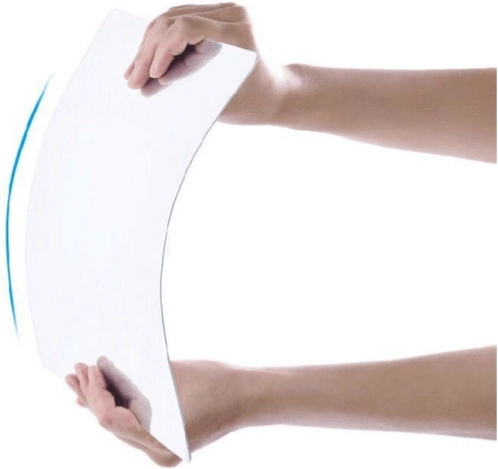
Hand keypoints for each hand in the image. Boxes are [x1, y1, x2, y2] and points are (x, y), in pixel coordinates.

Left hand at [65, 358, 244, 466]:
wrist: (248, 395)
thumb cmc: (217, 382)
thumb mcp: (173, 374)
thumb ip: (137, 376)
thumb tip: (104, 369)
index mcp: (160, 441)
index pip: (111, 420)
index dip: (95, 393)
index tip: (87, 367)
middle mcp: (158, 452)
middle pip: (112, 425)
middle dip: (92, 396)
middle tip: (74, 372)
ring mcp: (162, 449)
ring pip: (120, 426)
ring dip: (102, 401)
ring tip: (79, 381)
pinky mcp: (167, 438)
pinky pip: (133, 425)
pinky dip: (119, 407)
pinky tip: (104, 395)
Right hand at [124, 2, 289, 124]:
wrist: (279, 94)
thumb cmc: (256, 102)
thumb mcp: (223, 99)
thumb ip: (188, 87)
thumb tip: (150, 86)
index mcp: (238, 32)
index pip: (187, 27)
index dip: (162, 50)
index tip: (151, 76)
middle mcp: (233, 14)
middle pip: (174, 19)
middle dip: (149, 51)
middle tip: (132, 78)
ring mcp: (226, 12)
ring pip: (172, 18)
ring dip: (150, 45)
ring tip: (134, 71)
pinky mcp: (218, 18)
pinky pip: (181, 22)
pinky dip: (162, 42)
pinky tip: (148, 60)